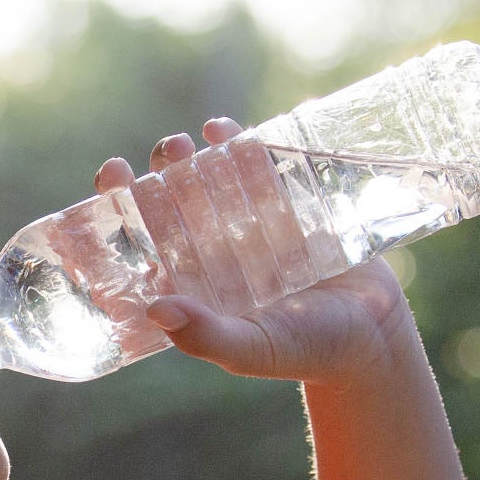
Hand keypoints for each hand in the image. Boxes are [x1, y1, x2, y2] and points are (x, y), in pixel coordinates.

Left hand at [93, 119, 418, 388]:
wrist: (373, 331)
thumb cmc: (305, 350)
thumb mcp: (254, 349)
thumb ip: (206, 337)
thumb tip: (156, 309)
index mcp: (189, 284)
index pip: (136, 247)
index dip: (110, 217)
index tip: (106, 187)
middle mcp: (210, 249)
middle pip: (166, 202)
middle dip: (150, 176)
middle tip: (151, 160)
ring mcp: (245, 221)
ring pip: (206, 178)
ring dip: (189, 155)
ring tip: (190, 140)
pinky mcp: (284, 201)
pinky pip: (257, 163)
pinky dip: (243, 141)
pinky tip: (226, 129)